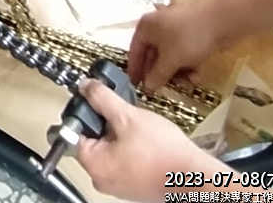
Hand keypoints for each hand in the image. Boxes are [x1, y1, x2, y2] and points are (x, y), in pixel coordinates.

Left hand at [75, 79, 225, 201]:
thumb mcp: (128, 116)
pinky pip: (126, 160)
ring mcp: (120, 185)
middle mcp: (102, 179)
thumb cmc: (164, 153)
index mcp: (94, 165)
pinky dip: (133, 147)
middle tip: (124, 112)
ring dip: (122, 134)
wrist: (196, 177)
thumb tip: (85, 87)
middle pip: (94, 140)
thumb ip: (102, 99)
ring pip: (112, 150)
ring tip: (139, 125)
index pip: (76, 132)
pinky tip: (148, 139)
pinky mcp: (136, 186)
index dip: (86, 112)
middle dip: (107, 123)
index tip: (97, 100)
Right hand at [127, 0, 229, 92]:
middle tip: (164, 90)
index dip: (135, 71)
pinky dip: (187, 66)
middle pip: (153, 56)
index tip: (137, 87)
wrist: (221, 22)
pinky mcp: (189, 36)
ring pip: (169, 58)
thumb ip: (156, 75)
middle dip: (161, 74)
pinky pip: (182, 54)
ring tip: (187, 83)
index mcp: (145, 28)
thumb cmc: (188, 38)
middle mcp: (156, 28)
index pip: (134, 52)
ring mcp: (174, 31)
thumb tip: (147, 88)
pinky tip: (196, 75)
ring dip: (176, 73)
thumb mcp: (170, 60)